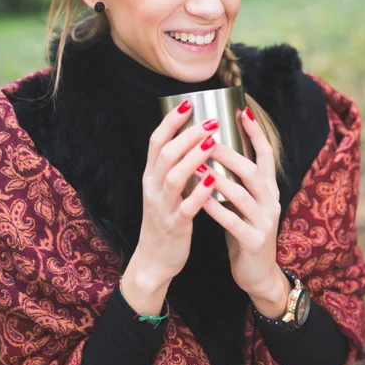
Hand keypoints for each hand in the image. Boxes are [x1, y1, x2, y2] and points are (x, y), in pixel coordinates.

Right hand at [135, 101, 219, 288]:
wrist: (153, 259)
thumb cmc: (164, 220)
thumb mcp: (162, 190)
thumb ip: (173, 168)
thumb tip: (191, 140)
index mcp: (150, 176)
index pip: (156, 142)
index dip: (170, 122)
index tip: (188, 104)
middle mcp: (153, 188)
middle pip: (166, 154)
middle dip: (187, 135)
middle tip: (210, 121)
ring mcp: (162, 207)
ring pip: (174, 177)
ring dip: (193, 158)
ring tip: (213, 142)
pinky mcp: (174, 226)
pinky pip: (186, 207)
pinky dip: (200, 193)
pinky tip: (214, 181)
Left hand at [194, 106, 287, 311]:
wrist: (258, 273)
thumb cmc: (244, 230)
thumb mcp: (245, 201)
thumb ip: (237, 178)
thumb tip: (216, 146)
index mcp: (269, 188)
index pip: (266, 153)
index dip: (255, 132)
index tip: (240, 110)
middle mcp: (271, 201)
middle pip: (252, 170)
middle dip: (229, 152)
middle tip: (207, 137)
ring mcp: (265, 221)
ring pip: (242, 194)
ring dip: (218, 177)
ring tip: (197, 164)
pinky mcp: (254, 241)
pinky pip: (233, 221)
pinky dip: (215, 208)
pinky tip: (199, 198)